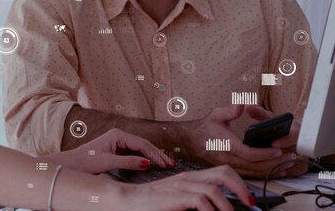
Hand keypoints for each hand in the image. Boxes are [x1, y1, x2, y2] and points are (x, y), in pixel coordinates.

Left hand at [50, 128, 173, 173]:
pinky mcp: (117, 149)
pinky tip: (154, 163)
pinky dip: (145, 159)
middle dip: (158, 154)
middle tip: (172, 165)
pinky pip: (135, 153)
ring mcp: (118, 142)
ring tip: (167, 164)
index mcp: (118, 134)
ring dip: (153, 156)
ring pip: (140, 149)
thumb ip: (128, 163)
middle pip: (143, 144)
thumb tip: (147, 164)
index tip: (166, 164)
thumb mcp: (108, 163)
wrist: (71, 165)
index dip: (155, 154)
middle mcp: (119, 135)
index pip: (142, 144)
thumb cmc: (86, 162)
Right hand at [122, 165, 254, 210]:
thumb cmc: (152, 204)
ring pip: (215, 188)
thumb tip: (217, 209)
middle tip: (251, 203)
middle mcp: (188, 177)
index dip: (240, 183)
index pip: (222, 172)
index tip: (249, 199)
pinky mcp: (175, 195)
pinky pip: (201, 200)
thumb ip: (197, 204)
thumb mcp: (180, 202)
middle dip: (242, 187)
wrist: (128, 200)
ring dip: (229, 205)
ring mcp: (181, 185)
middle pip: (223, 172)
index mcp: (191, 178)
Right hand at [183, 105, 294, 178]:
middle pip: (254, 166)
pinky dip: (263, 174)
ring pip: (253, 173)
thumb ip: (230, 110)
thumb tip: (243, 103)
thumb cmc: (204, 128)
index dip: (264, 153)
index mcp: (226, 144)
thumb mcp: (216, 115)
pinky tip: (273, 171)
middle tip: (290, 157)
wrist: (188, 141)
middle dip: (274, 163)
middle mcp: (227, 158)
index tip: (277, 149)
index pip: (248, 153)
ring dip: (271, 170)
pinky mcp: (229, 170)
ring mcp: (228, 166)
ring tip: (287, 164)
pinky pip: (249, 175)